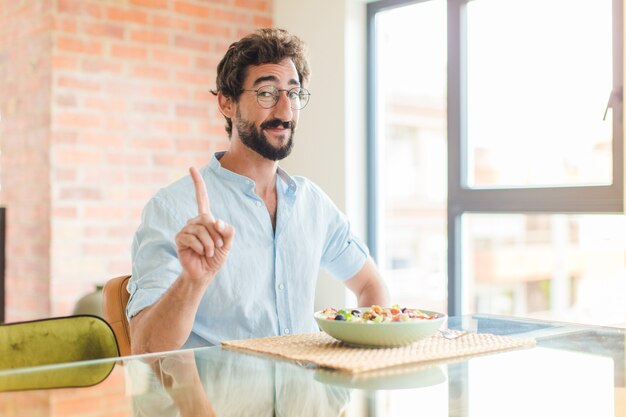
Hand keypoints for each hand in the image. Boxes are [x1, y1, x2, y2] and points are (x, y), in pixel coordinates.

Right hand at [175, 167, 234, 281]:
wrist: (204, 273)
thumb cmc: (216, 257)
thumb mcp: (228, 243)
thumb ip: (228, 231)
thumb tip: (216, 221)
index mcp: (206, 219)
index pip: (202, 198)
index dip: (197, 183)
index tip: (191, 168)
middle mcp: (194, 221)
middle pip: (208, 219)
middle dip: (216, 235)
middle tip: (218, 247)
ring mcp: (186, 229)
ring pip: (201, 230)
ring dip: (210, 244)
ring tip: (209, 252)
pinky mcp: (180, 238)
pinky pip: (193, 238)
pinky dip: (202, 247)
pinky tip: (201, 253)